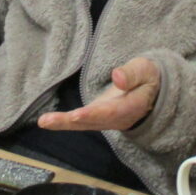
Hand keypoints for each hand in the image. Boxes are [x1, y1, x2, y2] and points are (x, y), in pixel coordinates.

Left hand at [37, 57, 160, 131]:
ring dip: (63, 124)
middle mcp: (118, 118)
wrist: (151, 89)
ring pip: (84, 124)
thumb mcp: (145, 69)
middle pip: (93, 121)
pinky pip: (80, 122)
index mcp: (132, 106)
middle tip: (50, 121)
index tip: (76, 115)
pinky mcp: (98, 117)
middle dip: (71, 121)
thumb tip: (117, 77)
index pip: (112, 112)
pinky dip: (63, 122)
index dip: (94, 114)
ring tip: (44, 122)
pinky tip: (46, 121)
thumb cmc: (147, 76)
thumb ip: (132, 74)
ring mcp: (107, 120)